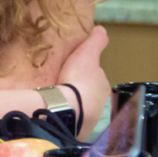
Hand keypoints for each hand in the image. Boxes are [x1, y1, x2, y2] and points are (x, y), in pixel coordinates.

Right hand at [55, 25, 111, 140]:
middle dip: (79, 88)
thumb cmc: (80, 79)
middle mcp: (99, 101)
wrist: (71, 108)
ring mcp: (89, 116)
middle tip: (63, 82)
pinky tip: (55, 109)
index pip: (96, 76)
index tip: (75, 69)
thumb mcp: (87, 53)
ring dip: (72, 101)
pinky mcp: (77, 128)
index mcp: (102, 84)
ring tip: (57, 96)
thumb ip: (96, 42)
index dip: (86, 71)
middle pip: (88, 91)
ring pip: (80, 105)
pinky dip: (65, 112)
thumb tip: (102, 29)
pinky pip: (71, 117)